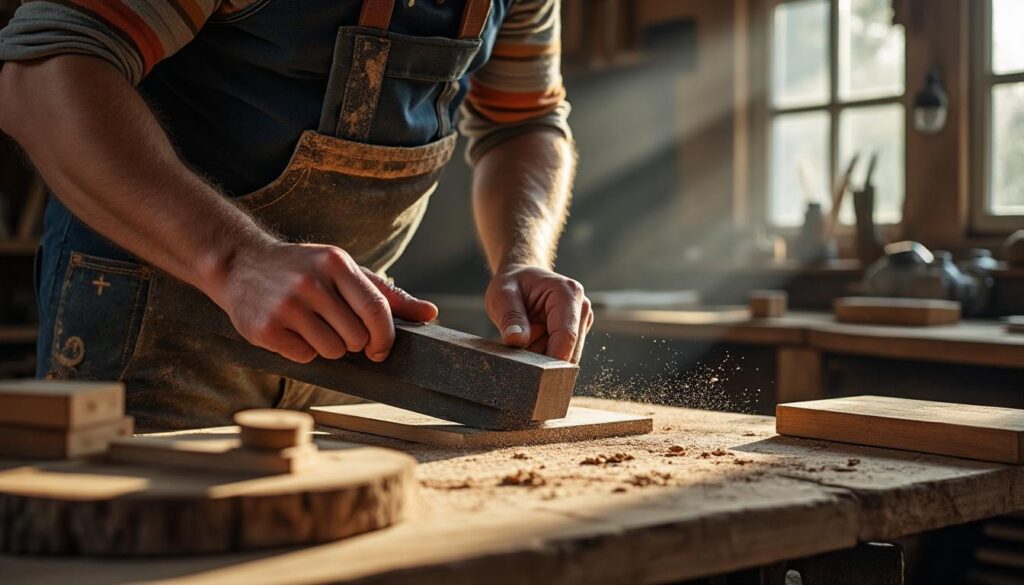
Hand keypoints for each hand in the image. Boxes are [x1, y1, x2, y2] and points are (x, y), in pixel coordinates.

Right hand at [213, 241, 437, 363]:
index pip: (376, 309)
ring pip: (332, 351)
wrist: (240, 263)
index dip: (385, 337)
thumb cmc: (305, 269)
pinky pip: (304, 357)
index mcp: (335, 263)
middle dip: (353, 341)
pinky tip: (291, 331)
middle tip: (335, 327)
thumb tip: (431, 314)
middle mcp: (310, 282)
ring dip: (328, 347)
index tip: (381, 349)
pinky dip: (303, 351)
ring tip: (312, 326)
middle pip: (356, 337)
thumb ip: (388, 295)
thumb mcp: (345, 271)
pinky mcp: (265, 328)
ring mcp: (285, 305)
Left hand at [484, 264, 592, 362]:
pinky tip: (532, 343)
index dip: (550, 360)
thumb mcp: (501, 295)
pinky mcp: (577, 334)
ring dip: (543, 358)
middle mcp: (581, 308)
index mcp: (568, 294)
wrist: (521, 279)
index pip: (566, 336)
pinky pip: (561, 356)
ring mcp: (581, 322)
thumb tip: (517, 340)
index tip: (530, 375)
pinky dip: (544, 355)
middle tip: (519, 357)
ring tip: (524, 342)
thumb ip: (510, 317)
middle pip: (570, 352)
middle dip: (544, 361)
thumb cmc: (512, 284)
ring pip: (566, 358)